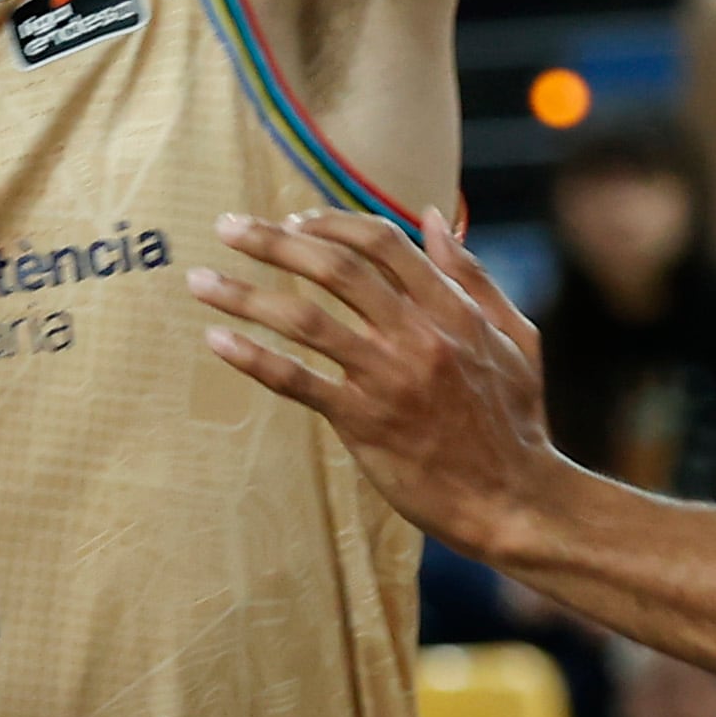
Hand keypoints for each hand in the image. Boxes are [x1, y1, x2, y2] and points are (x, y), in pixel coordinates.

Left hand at [187, 207, 564, 557]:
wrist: (513, 500)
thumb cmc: (515, 419)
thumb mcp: (512, 337)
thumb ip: (472, 275)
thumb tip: (436, 216)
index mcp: (453, 309)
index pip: (383, 242)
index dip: (332, 222)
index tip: (293, 218)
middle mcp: (418, 334)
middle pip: (335, 267)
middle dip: (273, 240)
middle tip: (228, 227)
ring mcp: (389, 378)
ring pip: (305, 319)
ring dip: (245, 295)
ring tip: (200, 282)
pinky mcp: (365, 422)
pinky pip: (297, 381)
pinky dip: (253, 357)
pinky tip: (218, 340)